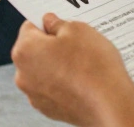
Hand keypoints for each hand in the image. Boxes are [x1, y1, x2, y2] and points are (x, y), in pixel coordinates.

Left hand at [13, 14, 133, 126]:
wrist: (110, 104)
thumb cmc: (93, 66)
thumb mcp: (78, 29)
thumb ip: (58, 23)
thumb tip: (51, 23)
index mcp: (25, 50)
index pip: (30, 26)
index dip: (48, 23)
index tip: (62, 25)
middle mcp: (23, 75)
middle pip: (34, 50)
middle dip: (52, 45)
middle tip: (76, 44)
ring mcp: (34, 95)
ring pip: (43, 70)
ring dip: (57, 64)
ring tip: (81, 64)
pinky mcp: (48, 109)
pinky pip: (52, 88)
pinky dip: (62, 83)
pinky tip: (81, 80)